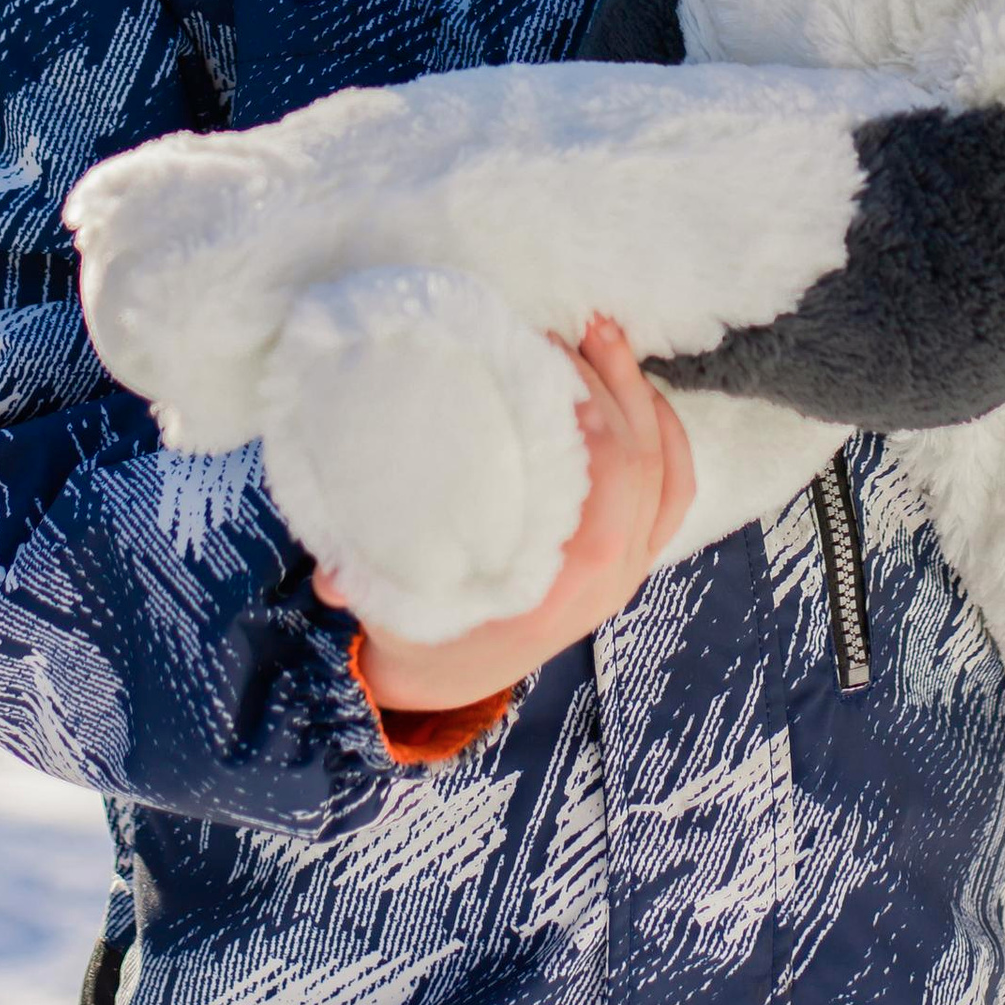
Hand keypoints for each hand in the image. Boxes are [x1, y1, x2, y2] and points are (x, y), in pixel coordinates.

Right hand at [317, 316, 695, 711]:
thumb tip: (330, 576)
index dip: (588, 409)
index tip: (543, 353)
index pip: (606, 482)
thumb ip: (362, 589)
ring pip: (663, 471)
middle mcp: (607, 582)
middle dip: (611, 382)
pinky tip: (640, 388)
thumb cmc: (421, 624)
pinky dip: (667, 435)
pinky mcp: (635, 559)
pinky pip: (674, 492)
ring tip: (603, 335)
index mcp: (559, 589)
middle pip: (639, 463)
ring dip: (637, 395)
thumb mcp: (389, 610)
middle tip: (574, 326)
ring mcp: (630, 572)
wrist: (455, 678)